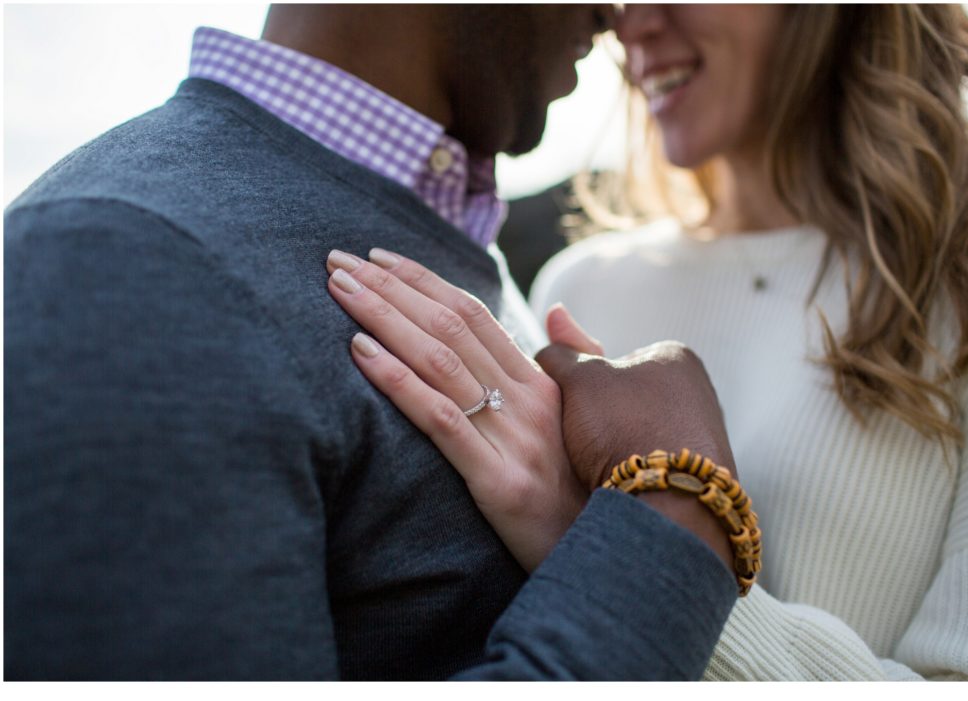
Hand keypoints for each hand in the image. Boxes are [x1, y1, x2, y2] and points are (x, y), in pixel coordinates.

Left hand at [325, 248, 587, 571]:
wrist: (602, 557)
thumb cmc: (582, 491)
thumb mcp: (581, 421)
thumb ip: (571, 361)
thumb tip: (556, 310)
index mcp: (543, 383)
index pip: (474, 315)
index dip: (423, 281)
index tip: (378, 257)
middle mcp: (529, 401)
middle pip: (450, 326)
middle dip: (390, 286)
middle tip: (337, 259)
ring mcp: (515, 439)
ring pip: (440, 361)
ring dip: (384, 318)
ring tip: (338, 289)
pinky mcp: (499, 482)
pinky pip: (441, 420)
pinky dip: (398, 380)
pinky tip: (360, 352)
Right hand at [536, 328, 736, 568]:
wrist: (669, 498)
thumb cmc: (626, 428)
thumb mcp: (579, 380)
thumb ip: (559, 357)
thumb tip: (547, 350)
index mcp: (675, 356)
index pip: (616, 362)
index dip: (588, 386)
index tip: (578, 408)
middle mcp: (699, 389)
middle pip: (629, 399)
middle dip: (604, 418)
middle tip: (587, 438)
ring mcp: (706, 432)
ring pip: (640, 432)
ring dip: (619, 445)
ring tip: (604, 463)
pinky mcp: (704, 469)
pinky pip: (657, 461)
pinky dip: (638, 468)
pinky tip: (626, 481)